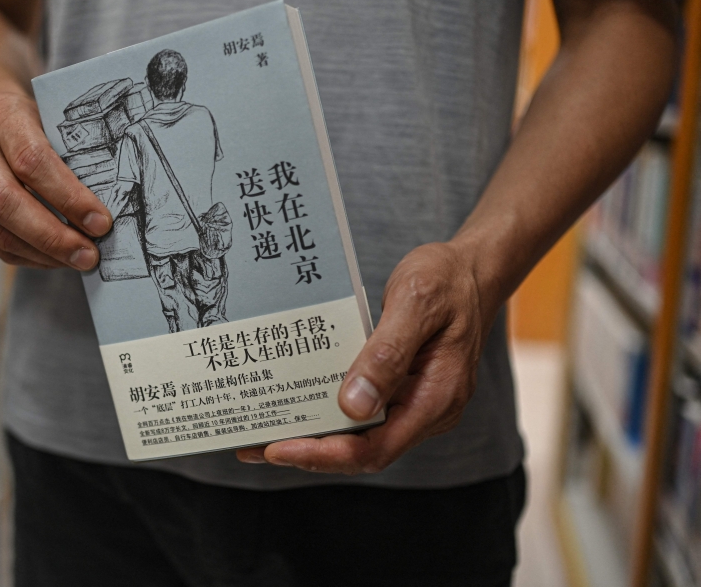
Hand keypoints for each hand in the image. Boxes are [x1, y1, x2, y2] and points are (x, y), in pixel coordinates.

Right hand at [0, 91, 112, 268]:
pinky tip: (55, 258)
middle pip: (6, 202)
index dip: (68, 197)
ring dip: (43, 253)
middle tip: (89, 255)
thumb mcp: (50, 115)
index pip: (32, 161)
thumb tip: (107, 203)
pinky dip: (29, 256)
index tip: (100, 221)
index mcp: (1, 115)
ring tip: (77, 260)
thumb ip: (71, 152)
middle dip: (53, 236)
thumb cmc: (26, 114)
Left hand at [236, 241, 493, 473]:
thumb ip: (388, 353)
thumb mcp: (416, 303)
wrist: (472, 268)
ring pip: (359, 436)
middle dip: (307, 452)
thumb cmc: (446, 279)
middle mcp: (427, 410)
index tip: (277, 449)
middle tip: (252, 446)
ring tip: (261, 433)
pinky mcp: (402, 389)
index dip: (323, 455)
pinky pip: (362, 412)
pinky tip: (295, 403)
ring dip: (313, 436)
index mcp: (436, 398)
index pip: (374, 449)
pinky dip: (327, 413)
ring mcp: (414, 402)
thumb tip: (353, 405)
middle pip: (361, 451)